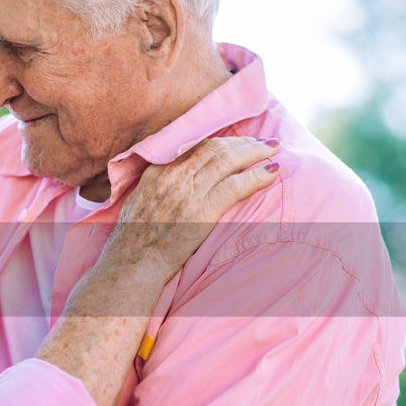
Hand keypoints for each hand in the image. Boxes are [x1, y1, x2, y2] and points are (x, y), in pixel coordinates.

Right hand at [108, 135, 278, 280]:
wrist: (132, 264)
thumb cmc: (132, 242)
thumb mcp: (138, 203)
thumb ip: (158, 187)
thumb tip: (175, 186)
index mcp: (157, 171)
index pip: (195, 145)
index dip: (221, 141)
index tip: (237, 141)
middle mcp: (173, 175)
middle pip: (215, 148)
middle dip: (243, 142)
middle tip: (264, 142)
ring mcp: (189, 191)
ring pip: (229, 160)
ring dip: (255, 153)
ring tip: (273, 151)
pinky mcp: (203, 210)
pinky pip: (236, 186)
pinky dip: (257, 177)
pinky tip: (271, 173)